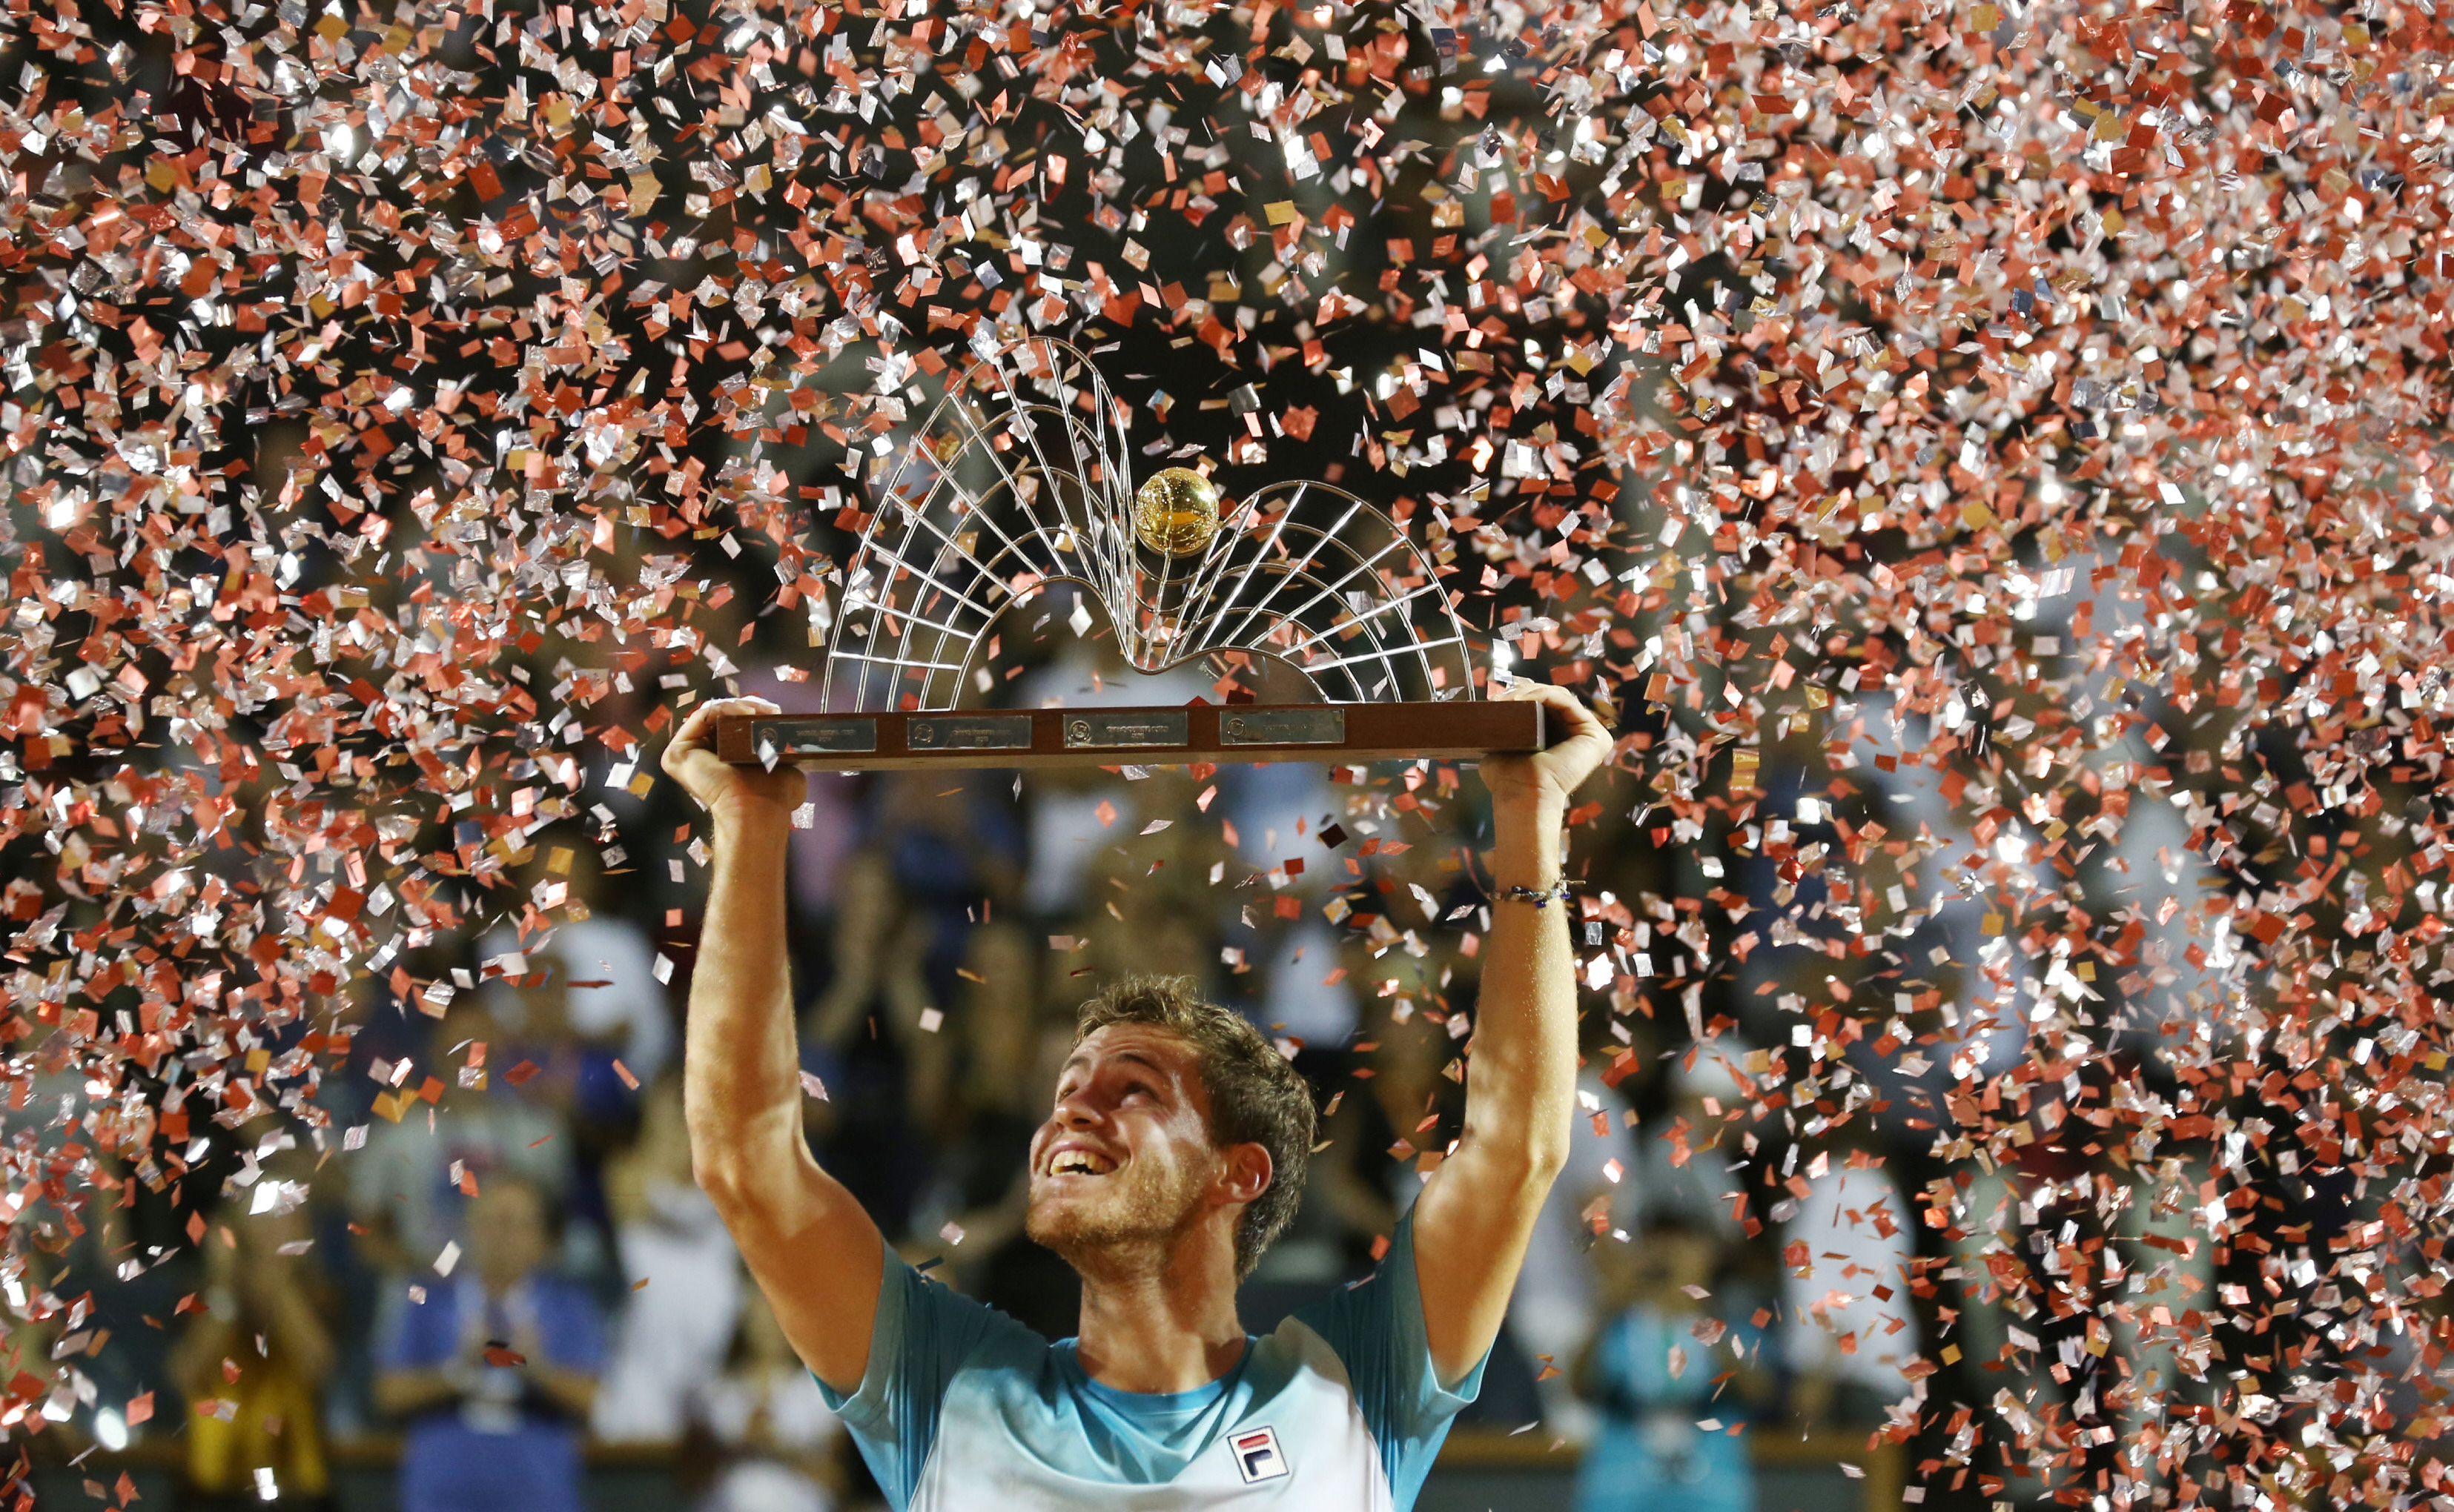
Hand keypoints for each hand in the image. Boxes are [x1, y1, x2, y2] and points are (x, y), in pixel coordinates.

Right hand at [661, 696, 804, 830]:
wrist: (758, 807)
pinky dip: (722, 709)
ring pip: (712, 716)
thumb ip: (776, 745)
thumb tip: (782, 725)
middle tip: (768, 710)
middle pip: (722, 719)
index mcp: (723, 762)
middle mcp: (702, 759)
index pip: (734, 727)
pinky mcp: (676, 753)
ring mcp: (687, 756)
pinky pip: (699, 718)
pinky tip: (742, 713)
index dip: (754, 713)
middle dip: (746, 708)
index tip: (776, 712)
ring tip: (755, 712)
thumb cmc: (775, 794)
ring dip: (736, 707)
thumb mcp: (780, 761)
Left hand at [1476, 682, 1611, 814]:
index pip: (1546, 705)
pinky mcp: (1596, 735)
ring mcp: (1590, 736)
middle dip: (1526, 691)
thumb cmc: (1508, 779)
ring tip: (1509, 699)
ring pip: (1560, 697)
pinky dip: (1544, 695)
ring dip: (1532, 692)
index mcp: (1561, 739)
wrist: (1521, 793)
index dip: (1524, 696)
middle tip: (1501, 698)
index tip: (1497, 700)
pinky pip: (1567, 702)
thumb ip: (1507, 729)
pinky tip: (1524, 699)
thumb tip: (1494, 711)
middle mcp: (1578, 737)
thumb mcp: (1504, 745)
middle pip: (1554, 698)